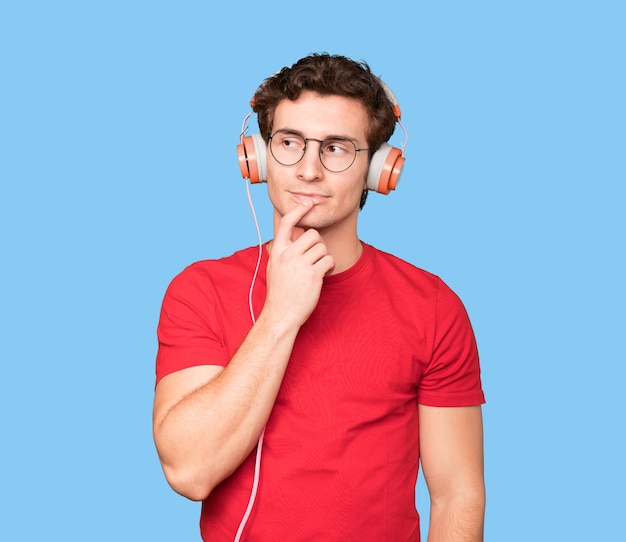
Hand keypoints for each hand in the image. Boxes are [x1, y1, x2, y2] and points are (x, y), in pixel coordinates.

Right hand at [263, 201, 334, 328]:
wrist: (281, 314)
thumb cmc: (279, 292)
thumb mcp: (274, 266)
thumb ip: (283, 250)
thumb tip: (294, 236)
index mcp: (277, 250)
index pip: (287, 223)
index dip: (299, 210)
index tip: (307, 203)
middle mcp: (287, 254)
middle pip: (312, 234)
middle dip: (317, 244)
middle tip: (314, 257)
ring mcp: (300, 264)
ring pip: (322, 247)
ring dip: (323, 258)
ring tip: (315, 270)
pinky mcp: (313, 275)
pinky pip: (328, 261)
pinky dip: (328, 268)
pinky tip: (321, 276)